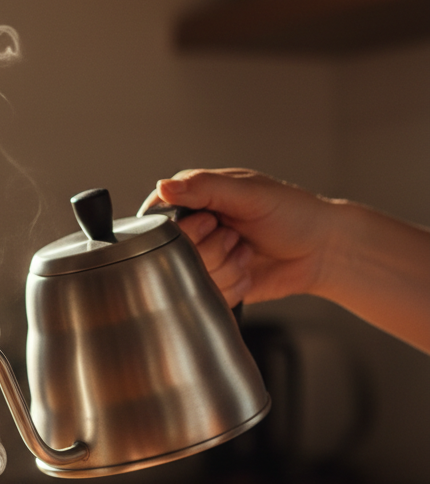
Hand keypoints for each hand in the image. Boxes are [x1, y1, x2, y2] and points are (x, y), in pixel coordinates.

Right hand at [139, 168, 351, 307]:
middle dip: (212, 250)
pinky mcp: (216, 285)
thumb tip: (162, 187)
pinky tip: (248, 272)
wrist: (322, 251)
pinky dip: (232, 288)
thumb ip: (203, 187)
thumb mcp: (248, 193)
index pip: (161, 219)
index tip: (211, 224)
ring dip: (226, 269)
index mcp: (196, 200)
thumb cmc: (293, 213)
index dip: (184, 229)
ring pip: (190, 278)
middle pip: (174, 253)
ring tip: (246, 253)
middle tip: (236, 236)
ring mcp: (205, 259)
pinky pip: (207, 296)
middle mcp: (196, 230)